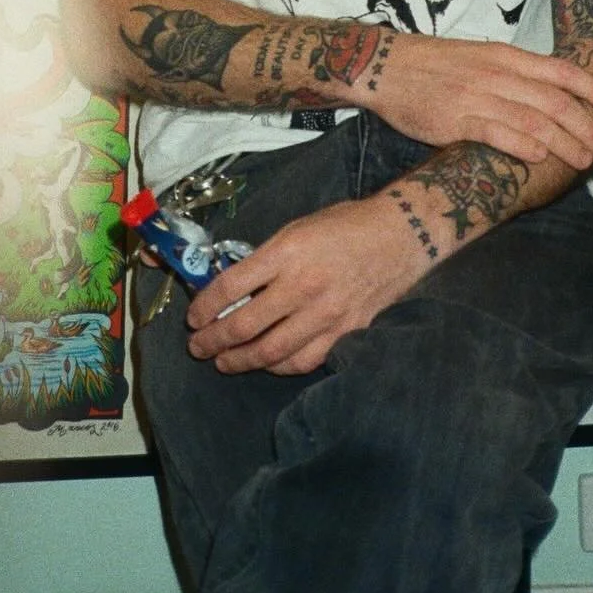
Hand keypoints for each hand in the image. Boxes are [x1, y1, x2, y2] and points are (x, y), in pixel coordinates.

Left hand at [185, 196, 426, 376]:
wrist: (399, 235)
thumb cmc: (345, 225)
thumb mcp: (297, 228)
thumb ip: (267, 258)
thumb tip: (234, 285)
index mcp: (286, 252)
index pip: (231, 286)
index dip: (205, 307)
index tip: (193, 318)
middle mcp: (302, 285)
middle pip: (244, 325)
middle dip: (213, 341)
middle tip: (198, 347)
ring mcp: (325, 313)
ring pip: (271, 352)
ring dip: (239, 361)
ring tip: (224, 362)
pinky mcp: (344, 332)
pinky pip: (303, 360)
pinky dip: (278, 366)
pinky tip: (267, 363)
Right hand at [372, 34, 592, 166]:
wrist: (386, 66)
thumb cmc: (433, 64)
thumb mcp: (479, 56)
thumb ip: (513, 73)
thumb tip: (549, 93)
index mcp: (505, 56)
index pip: (560, 71)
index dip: (592, 88)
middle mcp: (497, 74)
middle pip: (555, 101)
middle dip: (586, 126)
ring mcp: (477, 96)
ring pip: (534, 120)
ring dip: (564, 143)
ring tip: (582, 161)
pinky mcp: (455, 119)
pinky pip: (498, 132)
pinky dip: (523, 145)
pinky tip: (540, 158)